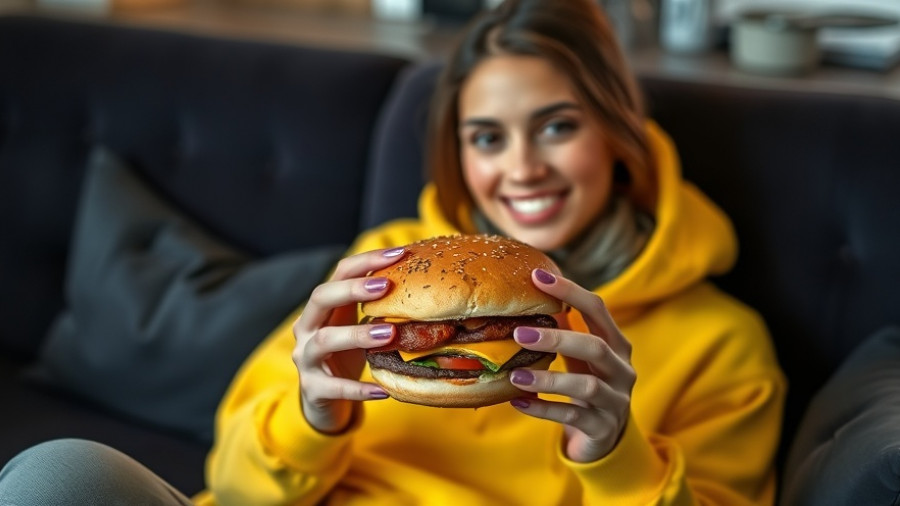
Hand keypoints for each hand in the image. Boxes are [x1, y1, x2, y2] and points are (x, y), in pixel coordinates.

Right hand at [292, 247, 405, 433]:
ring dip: (357, 334)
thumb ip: (379, 309)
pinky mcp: (312, 390)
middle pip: (320, 297)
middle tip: (386, 286)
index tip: (399, 254)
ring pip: (324, 340)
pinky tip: (383, 391)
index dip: (366, 261)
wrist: (322, 401)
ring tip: (390, 334)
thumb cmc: (346, 357)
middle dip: (352, 289)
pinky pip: (334, 388)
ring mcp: (306, 359)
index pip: (339, 273)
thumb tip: (426, 287)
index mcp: (323, 307)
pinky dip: (358, 389)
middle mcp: (307, 327)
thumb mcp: (359, 328)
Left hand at [508, 268, 635, 462]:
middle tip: (520, 333)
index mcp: (617, 345)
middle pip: (596, 348)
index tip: (538, 277)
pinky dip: (544, 408)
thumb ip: (565, 330)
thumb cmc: (588, 385)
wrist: (606, 436)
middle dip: (558, 339)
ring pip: (587, 387)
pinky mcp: (603, 428)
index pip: (598, 310)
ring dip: (549, 379)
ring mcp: (615, 401)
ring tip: (515, 374)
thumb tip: (528, 295)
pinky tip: (518, 401)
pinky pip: (573, 416)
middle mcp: (622, 370)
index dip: (571, 292)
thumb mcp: (580, 356)